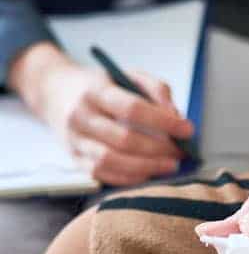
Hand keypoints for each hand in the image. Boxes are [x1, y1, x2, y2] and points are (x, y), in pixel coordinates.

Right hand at [10, 43, 193, 185]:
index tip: (188, 130)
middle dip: (159, 149)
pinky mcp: (74, 159)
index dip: (164, 122)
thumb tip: (176, 116)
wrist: (56, 93)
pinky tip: (149, 173)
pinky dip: (130, 178)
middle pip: (123, 139)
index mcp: (96, 91)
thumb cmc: (101, 85)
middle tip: (181, 152)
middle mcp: (81, 116)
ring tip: (170, 166)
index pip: (133, 108)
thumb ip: (156, 90)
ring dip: (146, 167)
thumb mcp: (129, 75)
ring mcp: (75, 140)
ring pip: (111, 161)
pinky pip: (103, 175)